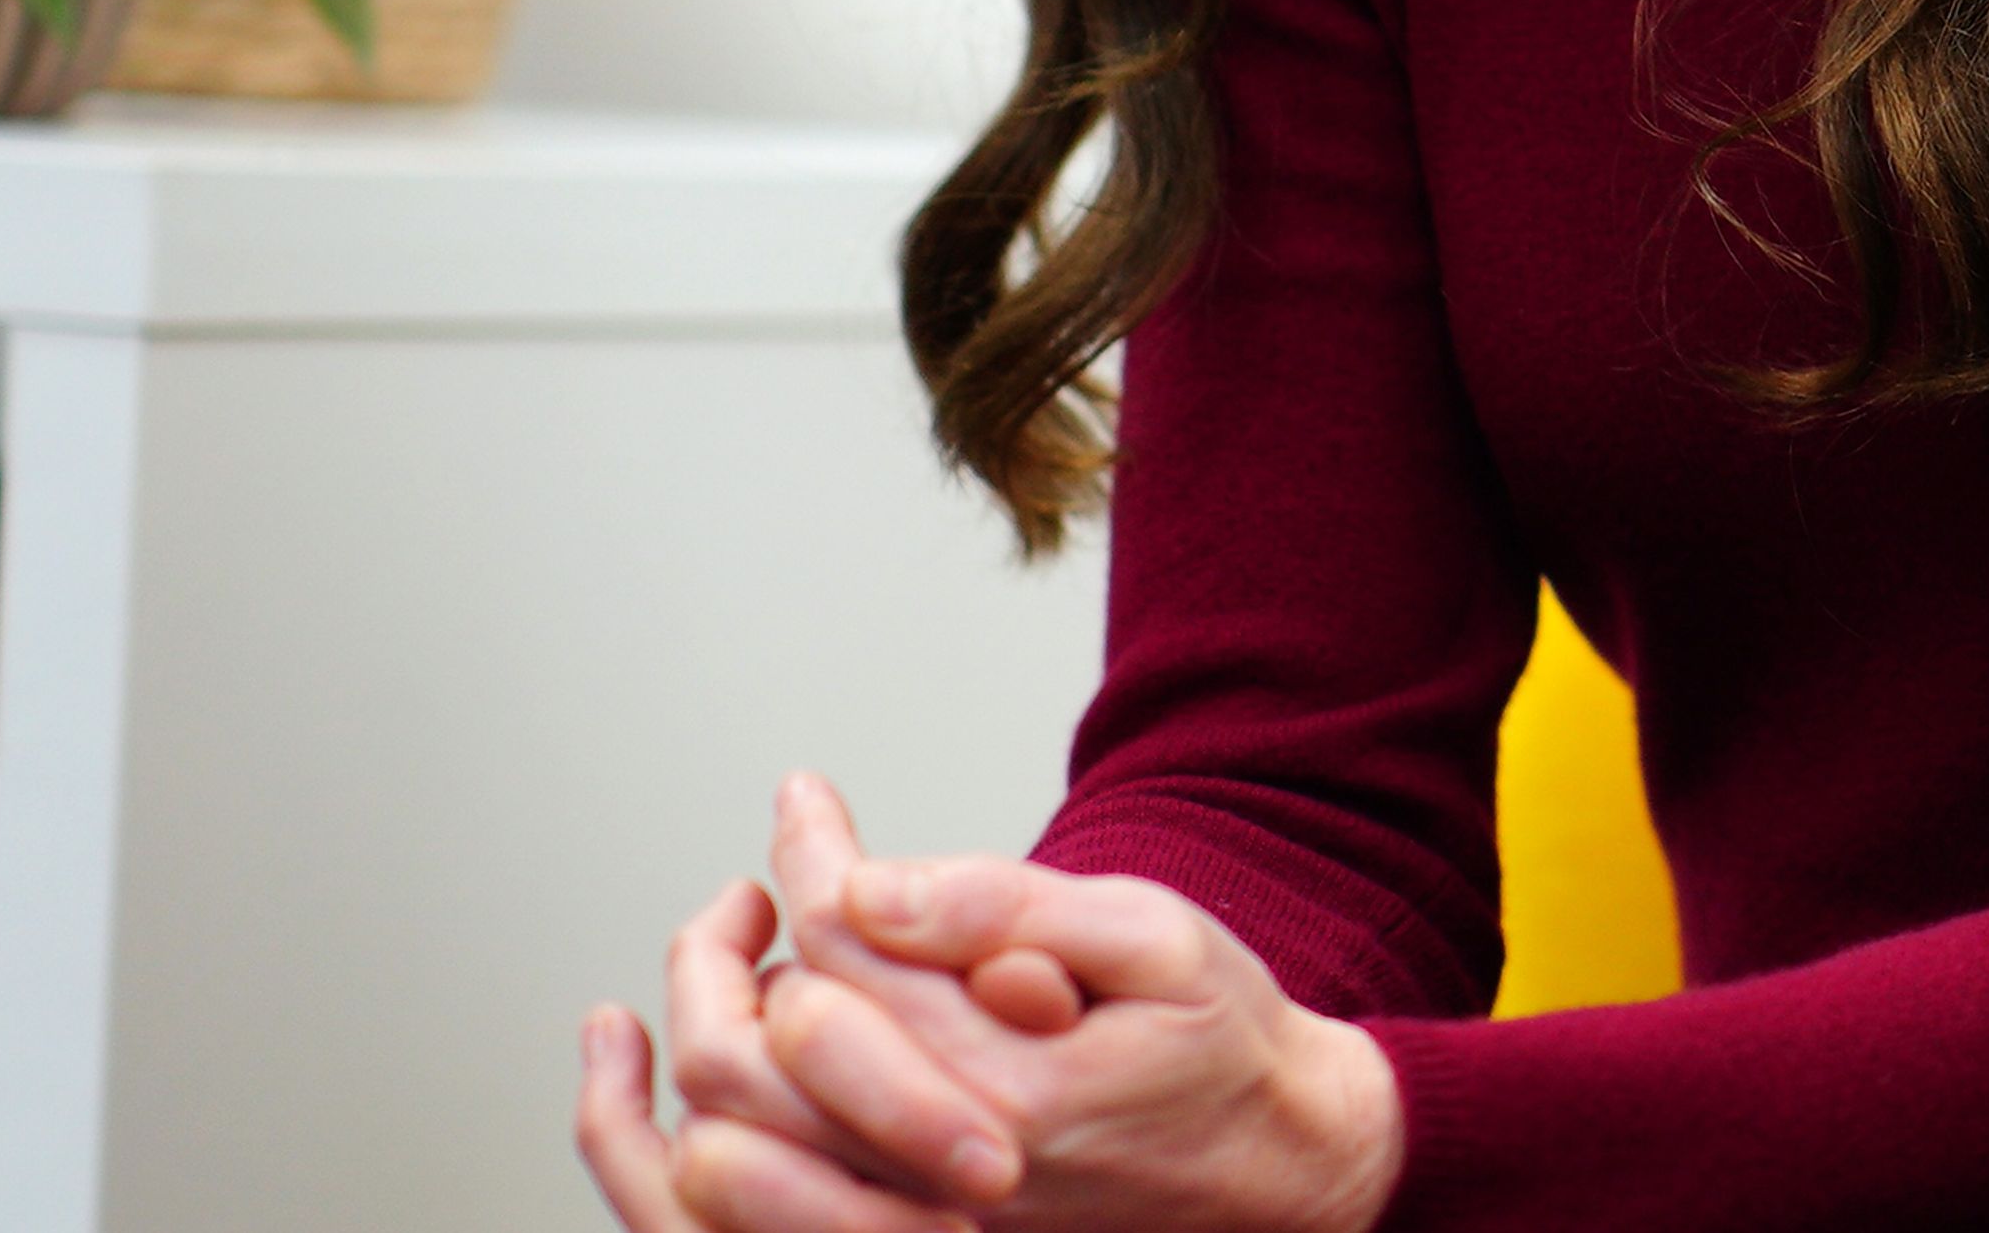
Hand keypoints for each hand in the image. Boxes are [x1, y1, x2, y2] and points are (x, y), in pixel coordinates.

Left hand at [568, 774, 1403, 1232]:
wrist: (1278, 1175)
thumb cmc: (1227, 1049)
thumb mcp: (1158, 937)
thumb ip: (1010, 907)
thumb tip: (870, 884)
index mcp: (1009, 1085)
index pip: (841, 953)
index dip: (809, 858)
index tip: (805, 798)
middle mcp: (943, 1171)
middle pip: (752, 1058)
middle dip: (721, 953)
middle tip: (744, 891)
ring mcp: (920, 1222)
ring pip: (732, 1143)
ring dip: (710, 1037)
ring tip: (734, 963)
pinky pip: (765, 1203)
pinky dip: (725, 1131)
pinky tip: (751, 1065)